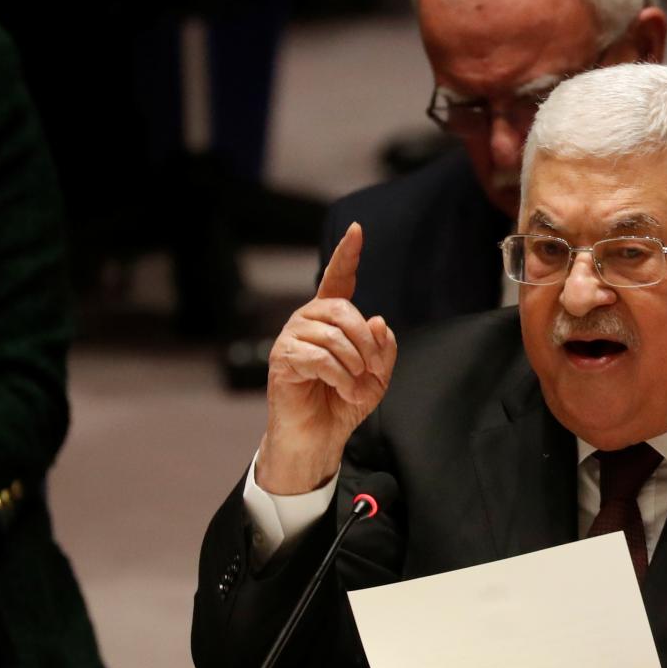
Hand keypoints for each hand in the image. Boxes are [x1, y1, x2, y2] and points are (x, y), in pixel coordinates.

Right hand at [256, 222, 396, 493]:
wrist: (319, 437)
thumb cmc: (343, 403)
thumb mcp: (377, 376)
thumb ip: (383, 348)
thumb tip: (377, 320)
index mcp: (331, 319)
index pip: (338, 280)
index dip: (347, 255)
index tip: (357, 230)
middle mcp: (308, 321)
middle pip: (344, 311)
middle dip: (366, 343)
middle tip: (370, 371)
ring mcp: (291, 337)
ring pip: (334, 337)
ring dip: (354, 366)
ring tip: (353, 387)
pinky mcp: (282, 359)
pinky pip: (321, 358)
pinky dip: (341, 379)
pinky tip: (342, 392)